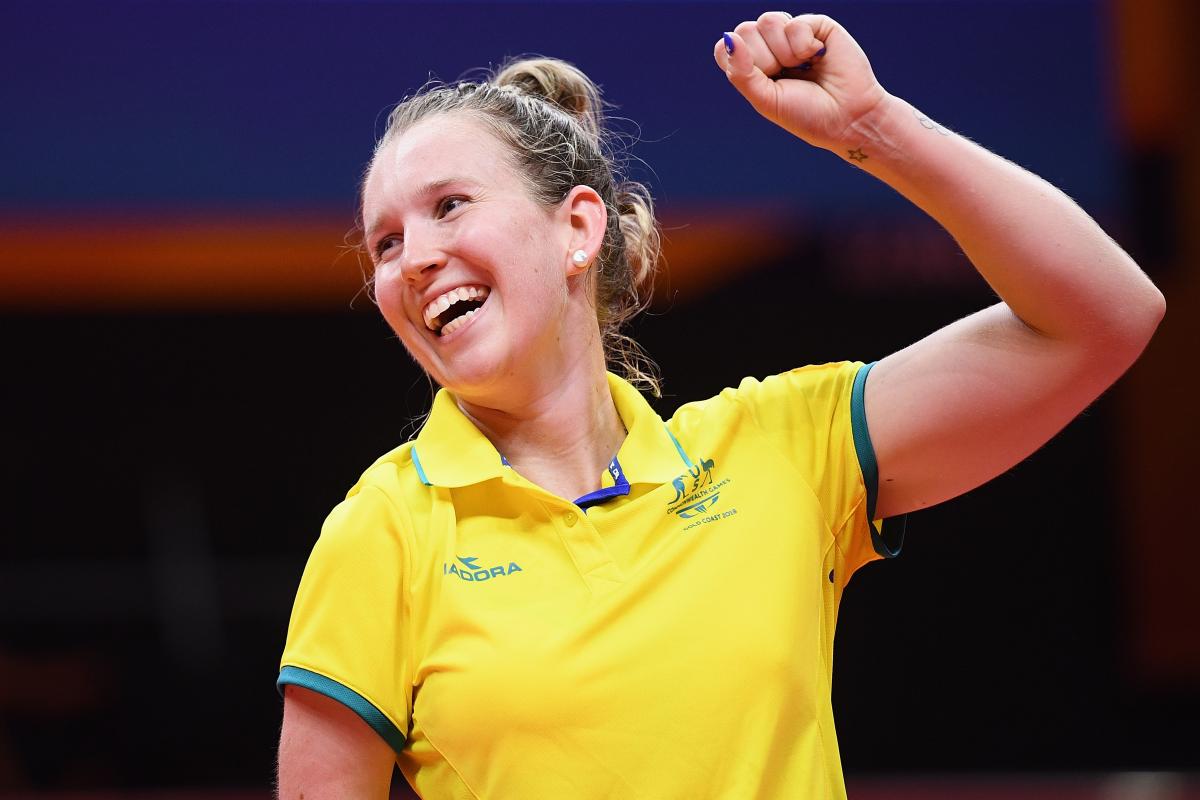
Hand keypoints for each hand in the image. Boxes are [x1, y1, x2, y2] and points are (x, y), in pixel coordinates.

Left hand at [713, 12, 889, 152]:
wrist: (848, 117)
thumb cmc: (806, 114)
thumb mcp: (764, 99)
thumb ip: (741, 72)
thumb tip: (729, 37)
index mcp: (752, 66)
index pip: (725, 47)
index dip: (739, 62)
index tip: (761, 82)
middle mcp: (769, 47)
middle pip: (744, 31)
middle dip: (765, 60)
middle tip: (786, 77)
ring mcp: (791, 34)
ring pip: (767, 21)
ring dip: (785, 53)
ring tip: (803, 67)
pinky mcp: (815, 25)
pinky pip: (793, 23)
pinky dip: (804, 46)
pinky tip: (818, 57)